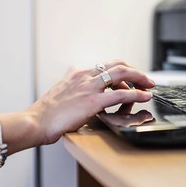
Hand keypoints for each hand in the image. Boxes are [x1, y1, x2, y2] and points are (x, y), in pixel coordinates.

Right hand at [27, 60, 154, 143]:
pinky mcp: (93, 102)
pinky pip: (121, 95)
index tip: (129, 80)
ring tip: (149, 85)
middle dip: (134, 71)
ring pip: (122, 74)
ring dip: (139, 78)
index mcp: (77, 74)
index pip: (105, 66)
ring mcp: (89, 88)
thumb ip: (71, 87)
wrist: (36, 121)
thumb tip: (77, 87)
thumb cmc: (46, 113)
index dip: (121, 71)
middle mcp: (84, 76)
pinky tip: (145, 97)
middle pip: (117, 65)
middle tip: (145, 79)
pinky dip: (137, 94)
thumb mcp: (59, 92)